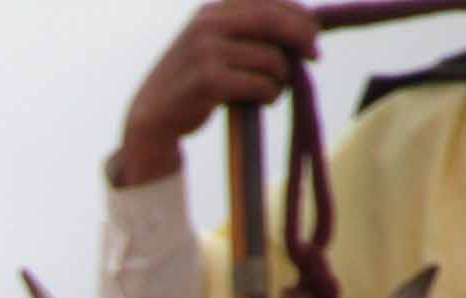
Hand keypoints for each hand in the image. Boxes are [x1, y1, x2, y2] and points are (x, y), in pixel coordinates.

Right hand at [109, 0, 319, 186]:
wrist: (151, 118)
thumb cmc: (192, 82)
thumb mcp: (213, 45)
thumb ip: (246, 30)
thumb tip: (305, 26)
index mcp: (211, 12)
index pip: (267, 2)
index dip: (298, 16)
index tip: (314, 34)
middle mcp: (206, 25)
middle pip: (272, 22)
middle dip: (301, 38)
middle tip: (314, 56)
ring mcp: (204, 52)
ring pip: (270, 58)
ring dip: (281, 77)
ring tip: (272, 89)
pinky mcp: (207, 80)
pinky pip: (259, 84)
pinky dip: (270, 94)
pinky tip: (263, 100)